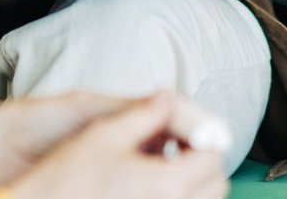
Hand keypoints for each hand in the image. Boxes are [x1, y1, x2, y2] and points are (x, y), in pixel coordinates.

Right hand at [7, 92, 228, 198]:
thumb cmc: (71, 176)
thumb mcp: (106, 134)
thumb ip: (144, 114)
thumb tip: (168, 98)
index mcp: (169, 184)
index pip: (212, 157)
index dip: (204, 136)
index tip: (187, 125)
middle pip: (215, 185)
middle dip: (201, 160)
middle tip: (174, 142)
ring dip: (191, 181)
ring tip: (157, 161)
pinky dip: (175, 194)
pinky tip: (145, 182)